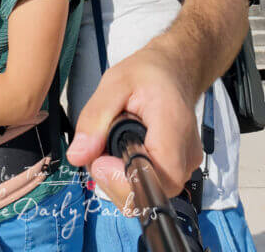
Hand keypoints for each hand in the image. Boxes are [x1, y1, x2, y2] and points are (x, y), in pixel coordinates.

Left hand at [66, 45, 201, 209]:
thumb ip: (94, 119)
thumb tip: (78, 155)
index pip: (156, 177)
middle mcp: (186, 153)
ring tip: (109, 146)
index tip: (100, 160)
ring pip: (148, 194)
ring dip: (119, 179)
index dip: (122, 179)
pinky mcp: (179, 170)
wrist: (174, 72)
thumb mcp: (114, 84)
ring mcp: (186, 165)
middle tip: (98, 151)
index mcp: (172, 127)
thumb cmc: (148, 74)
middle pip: (149, 192)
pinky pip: (151, 186)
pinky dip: (128, 177)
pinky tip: (121, 154)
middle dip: (114, 180)